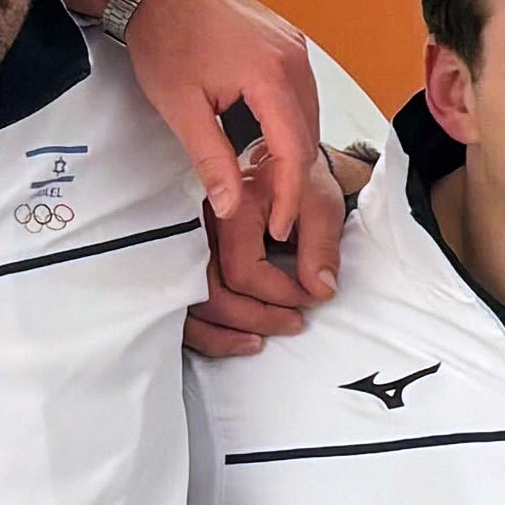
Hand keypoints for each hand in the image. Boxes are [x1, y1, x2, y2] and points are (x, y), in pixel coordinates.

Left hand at [113, 0, 327, 252]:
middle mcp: (292, 58)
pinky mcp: (287, 42)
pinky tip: (266, 140)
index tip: (278, 223)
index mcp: (271, 74)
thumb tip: (230, 203)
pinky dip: (288, 123)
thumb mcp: (181, 108)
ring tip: (266, 179)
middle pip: (308, 135)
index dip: (288, 195)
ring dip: (291, 150)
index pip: (294, 151)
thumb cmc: (165, 37)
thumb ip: (211, 160)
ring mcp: (293, 47)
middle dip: (291, 177)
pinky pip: (300, 94)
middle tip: (269, 208)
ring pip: (308, 116)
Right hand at [188, 145, 375, 356]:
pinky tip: (241, 340)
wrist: (276, 164)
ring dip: (231, 333)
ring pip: (193, 308)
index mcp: (230, 207)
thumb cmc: (296, 183)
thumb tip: (320, 289)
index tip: (309, 297)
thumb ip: (321, 247)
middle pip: (212, 293)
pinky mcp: (182, 262)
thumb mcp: (320, 206)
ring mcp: (183, 246)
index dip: (279, 293)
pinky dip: (210, 334)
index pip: (242, 269)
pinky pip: (183, 310)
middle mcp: (198, 227)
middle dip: (259, 318)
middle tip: (295, 322)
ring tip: (267, 338)